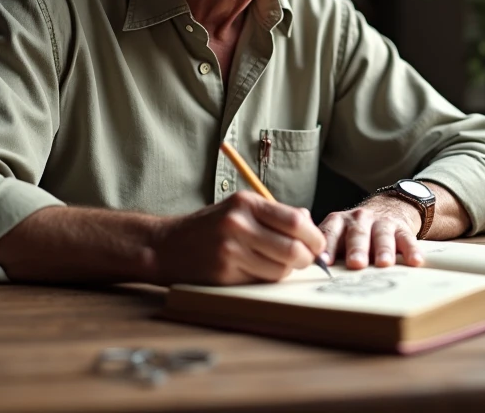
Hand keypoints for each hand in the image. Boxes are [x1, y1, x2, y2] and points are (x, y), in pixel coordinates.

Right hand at [153, 191, 326, 284]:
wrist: (167, 246)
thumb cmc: (210, 227)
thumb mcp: (240, 208)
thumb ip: (275, 214)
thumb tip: (310, 222)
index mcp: (246, 203)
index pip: (296, 221)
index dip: (314, 237)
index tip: (318, 245)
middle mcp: (238, 224)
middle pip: (292, 249)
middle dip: (307, 259)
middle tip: (306, 260)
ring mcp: (230, 251)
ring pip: (280, 269)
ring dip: (286, 271)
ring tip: (277, 264)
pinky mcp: (224, 274)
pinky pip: (261, 281)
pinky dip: (267, 279)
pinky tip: (258, 270)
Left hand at [318, 196, 425, 269]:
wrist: (389, 208)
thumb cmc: (354, 232)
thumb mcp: (337, 234)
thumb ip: (324, 249)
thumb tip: (304, 269)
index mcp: (338, 222)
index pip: (330, 233)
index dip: (327, 247)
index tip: (324, 262)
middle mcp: (359, 219)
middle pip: (356, 234)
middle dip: (356, 249)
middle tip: (355, 264)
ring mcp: (381, 223)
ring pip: (382, 236)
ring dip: (383, 250)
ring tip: (383, 264)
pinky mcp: (402, 229)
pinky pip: (407, 239)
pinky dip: (412, 250)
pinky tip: (415, 261)